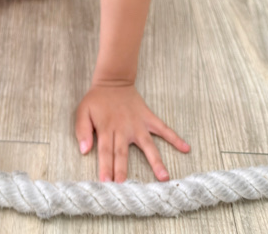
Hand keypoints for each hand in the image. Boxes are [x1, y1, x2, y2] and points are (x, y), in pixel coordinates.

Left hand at [75, 81, 189, 182]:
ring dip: (155, 161)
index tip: (106, 183)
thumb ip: (82, 130)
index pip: (105, 151)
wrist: (113, 81)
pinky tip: (185, 147)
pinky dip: (175, 137)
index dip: (106, 167)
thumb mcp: (83, 111)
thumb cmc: (97, 100)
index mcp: (106, 128)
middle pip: (122, 152)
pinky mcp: (148, 118)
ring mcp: (138, 124)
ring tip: (164, 177)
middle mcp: (123, 128)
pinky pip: (163, 128)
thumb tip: (84, 150)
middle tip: (126, 186)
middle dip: (123, 169)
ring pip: (147, 145)